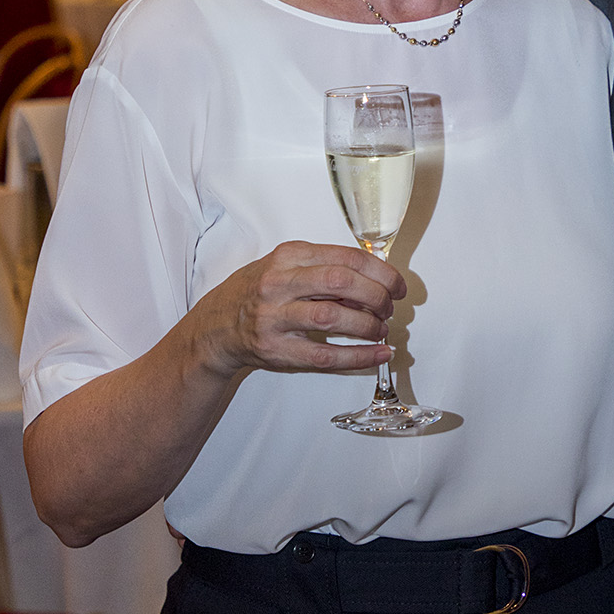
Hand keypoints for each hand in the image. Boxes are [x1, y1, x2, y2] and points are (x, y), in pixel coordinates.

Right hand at [187, 241, 407, 379]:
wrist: (216, 327)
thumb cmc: (259, 292)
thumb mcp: (287, 266)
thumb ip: (325, 268)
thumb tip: (375, 282)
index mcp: (288, 256)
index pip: (346, 257)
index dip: (381, 271)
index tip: (397, 285)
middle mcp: (279, 283)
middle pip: (341, 282)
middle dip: (377, 295)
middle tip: (389, 307)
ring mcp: (274, 318)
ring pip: (333, 317)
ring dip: (368, 325)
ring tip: (381, 329)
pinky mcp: (276, 350)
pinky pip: (325, 355)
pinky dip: (358, 356)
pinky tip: (378, 354)